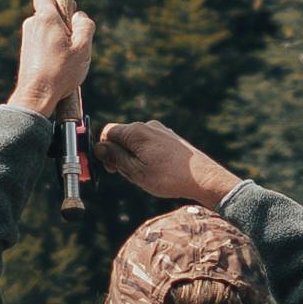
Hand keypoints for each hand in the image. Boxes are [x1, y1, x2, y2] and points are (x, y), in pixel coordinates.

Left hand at [11, 0, 96, 122]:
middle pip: (50, 13)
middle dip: (64, 21)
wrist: (36, 96)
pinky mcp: (27, 52)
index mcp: (45, 18)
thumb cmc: (60, 72)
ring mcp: (28, 39)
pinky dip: (52, 48)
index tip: (71, 11)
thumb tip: (79, 16)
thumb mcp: (83, 48)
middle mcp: (32, 25)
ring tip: (67, 57)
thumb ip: (85, 25)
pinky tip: (59, 64)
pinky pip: (43, 41)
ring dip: (59, 37)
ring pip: (47, 29)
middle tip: (75, 40)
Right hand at [95, 116, 236, 209]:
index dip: (104, 150)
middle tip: (129, 175)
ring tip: (146, 175)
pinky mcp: (171, 138)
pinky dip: (147, 156)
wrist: (204, 178)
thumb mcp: (135, 172)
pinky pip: (150, 144)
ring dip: (133, 157)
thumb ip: (115, 158)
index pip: (108, 132)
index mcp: (136, 131)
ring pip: (136, 142)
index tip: (111, 168)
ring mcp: (161, 130)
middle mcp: (148, 125)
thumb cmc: (169, 177)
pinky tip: (157, 171)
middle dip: (119, 155)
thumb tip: (98, 147)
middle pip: (122, 137)